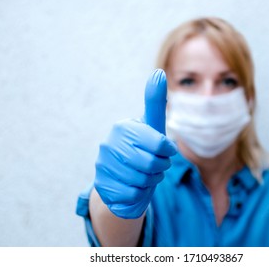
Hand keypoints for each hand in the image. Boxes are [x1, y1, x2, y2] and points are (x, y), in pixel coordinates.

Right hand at [94, 69, 176, 218]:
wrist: (122, 177)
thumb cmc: (142, 147)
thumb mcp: (151, 126)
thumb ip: (155, 101)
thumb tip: (159, 72)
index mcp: (123, 127)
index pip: (159, 143)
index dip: (167, 151)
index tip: (166, 151)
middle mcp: (108, 144)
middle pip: (151, 164)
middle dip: (160, 168)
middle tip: (156, 165)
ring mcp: (102, 166)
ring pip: (142, 181)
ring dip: (150, 181)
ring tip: (145, 174)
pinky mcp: (102, 187)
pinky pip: (132, 195)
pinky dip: (139, 193)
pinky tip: (134, 186)